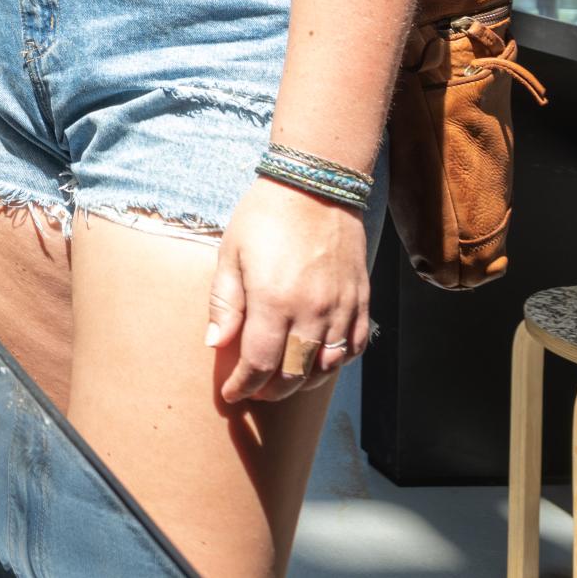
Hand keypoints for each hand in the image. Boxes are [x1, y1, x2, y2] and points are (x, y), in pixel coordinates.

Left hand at [203, 176, 371, 404]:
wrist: (315, 184)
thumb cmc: (264, 216)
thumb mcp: (230, 254)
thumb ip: (223, 303)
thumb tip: (215, 344)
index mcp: (273, 301)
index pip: (258, 364)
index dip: (243, 385)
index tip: (231, 393)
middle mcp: (311, 311)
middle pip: (293, 374)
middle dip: (270, 390)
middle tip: (254, 390)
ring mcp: (341, 307)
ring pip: (326, 366)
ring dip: (302, 382)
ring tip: (282, 380)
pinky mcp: (361, 299)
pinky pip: (354, 346)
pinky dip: (337, 363)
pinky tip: (319, 362)